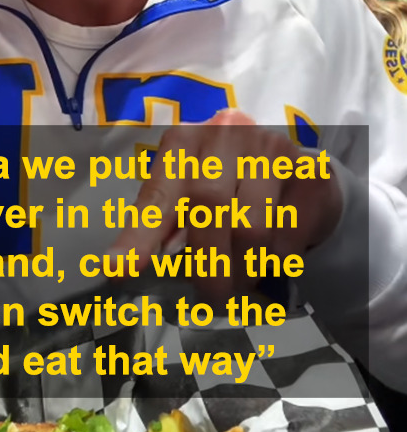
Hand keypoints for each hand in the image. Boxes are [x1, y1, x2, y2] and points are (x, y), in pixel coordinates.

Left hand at [110, 110, 342, 302]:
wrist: (296, 173)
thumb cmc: (231, 186)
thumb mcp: (190, 195)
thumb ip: (164, 223)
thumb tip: (123, 268)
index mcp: (184, 142)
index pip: (158, 194)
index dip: (139, 235)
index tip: (120, 269)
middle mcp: (226, 135)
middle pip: (209, 206)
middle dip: (207, 264)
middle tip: (211, 297)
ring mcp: (271, 149)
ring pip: (251, 227)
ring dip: (244, 269)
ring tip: (241, 279)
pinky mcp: (309, 172)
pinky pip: (288, 236)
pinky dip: (276, 262)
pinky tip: (272, 258)